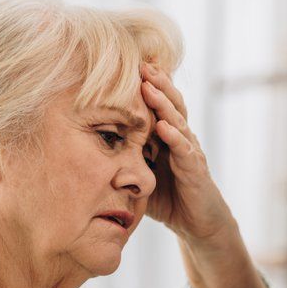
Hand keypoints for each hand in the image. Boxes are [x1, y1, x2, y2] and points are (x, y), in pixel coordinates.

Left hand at [140, 63, 235, 244]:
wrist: (198, 224)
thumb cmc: (168, 198)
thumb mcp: (140, 174)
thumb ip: (123, 158)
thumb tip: (88, 149)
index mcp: (167, 137)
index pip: (158, 105)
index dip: (147, 86)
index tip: (129, 66)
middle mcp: (181, 139)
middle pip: (170, 104)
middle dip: (157, 83)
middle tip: (141, 64)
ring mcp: (190, 153)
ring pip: (178, 121)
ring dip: (164, 103)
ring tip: (150, 86)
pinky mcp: (196, 171)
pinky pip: (185, 151)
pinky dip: (175, 138)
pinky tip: (164, 127)